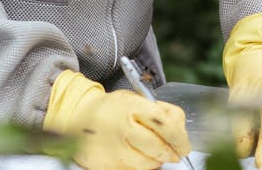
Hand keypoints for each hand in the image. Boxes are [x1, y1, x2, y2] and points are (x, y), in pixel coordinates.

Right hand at [44, 70, 190, 169]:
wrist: (77, 117)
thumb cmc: (113, 108)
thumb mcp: (137, 99)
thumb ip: (162, 111)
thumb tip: (180, 131)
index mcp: (132, 107)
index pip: (164, 124)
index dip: (179, 138)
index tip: (185, 145)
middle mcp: (122, 128)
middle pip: (158, 148)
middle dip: (171, 153)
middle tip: (176, 153)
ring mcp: (113, 148)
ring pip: (147, 164)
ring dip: (156, 161)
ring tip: (154, 153)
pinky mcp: (106, 165)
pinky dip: (140, 165)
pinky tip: (136, 155)